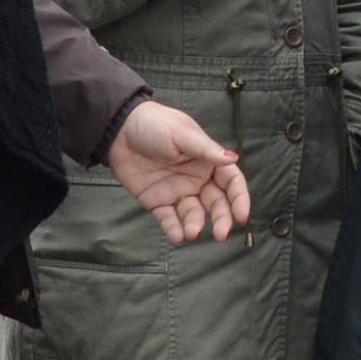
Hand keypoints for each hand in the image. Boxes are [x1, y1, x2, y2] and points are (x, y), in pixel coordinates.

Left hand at [107, 98, 250, 242]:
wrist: (118, 130)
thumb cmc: (154, 124)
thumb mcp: (182, 134)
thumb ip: (207, 149)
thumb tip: (233, 157)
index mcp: (208, 160)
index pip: (231, 182)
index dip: (239, 198)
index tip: (242, 216)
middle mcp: (197, 178)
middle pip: (216, 203)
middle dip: (222, 218)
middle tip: (222, 234)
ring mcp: (177, 191)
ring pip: (194, 214)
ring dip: (196, 225)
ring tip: (191, 232)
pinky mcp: (157, 201)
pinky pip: (169, 219)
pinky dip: (174, 229)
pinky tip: (177, 236)